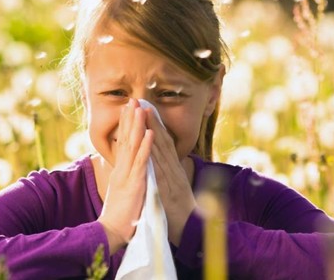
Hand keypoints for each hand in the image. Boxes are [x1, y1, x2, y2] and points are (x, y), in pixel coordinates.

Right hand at [97, 98, 154, 254]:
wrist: (111, 231)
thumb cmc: (118, 215)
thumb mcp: (121, 192)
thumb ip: (123, 178)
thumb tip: (123, 169)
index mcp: (119, 171)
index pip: (122, 143)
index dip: (126, 125)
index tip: (128, 109)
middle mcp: (121, 169)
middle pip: (125, 139)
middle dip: (129, 119)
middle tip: (132, 100)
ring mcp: (127, 175)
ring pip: (133, 145)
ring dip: (137, 126)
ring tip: (141, 108)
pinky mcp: (135, 183)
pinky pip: (142, 162)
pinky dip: (146, 146)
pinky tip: (150, 133)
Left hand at [146, 108, 196, 245]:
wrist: (191, 231)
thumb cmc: (180, 212)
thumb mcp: (173, 189)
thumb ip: (168, 175)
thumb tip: (162, 163)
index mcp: (173, 170)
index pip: (163, 143)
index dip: (155, 125)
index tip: (146, 109)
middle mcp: (174, 170)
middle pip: (162, 141)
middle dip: (152, 121)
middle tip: (142, 102)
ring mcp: (172, 178)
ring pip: (161, 151)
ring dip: (152, 131)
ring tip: (144, 114)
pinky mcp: (168, 190)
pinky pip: (160, 170)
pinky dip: (155, 156)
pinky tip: (149, 143)